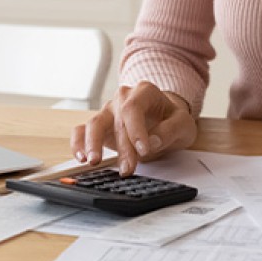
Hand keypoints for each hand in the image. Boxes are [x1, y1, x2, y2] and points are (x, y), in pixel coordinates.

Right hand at [71, 81, 197, 175]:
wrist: (164, 117)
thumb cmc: (171, 118)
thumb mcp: (183, 123)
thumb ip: (170, 130)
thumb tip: (153, 141)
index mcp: (144, 92)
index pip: (133, 108)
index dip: (136, 130)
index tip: (143, 150)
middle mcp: (122, 98)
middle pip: (117, 120)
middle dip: (122, 147)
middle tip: (128, 169)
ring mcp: (108, 111)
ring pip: (94, 124)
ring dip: (93, 144)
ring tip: (94, 161)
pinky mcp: (99, 126)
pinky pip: (81, 131)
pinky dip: (78, 143)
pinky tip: (82, 157)